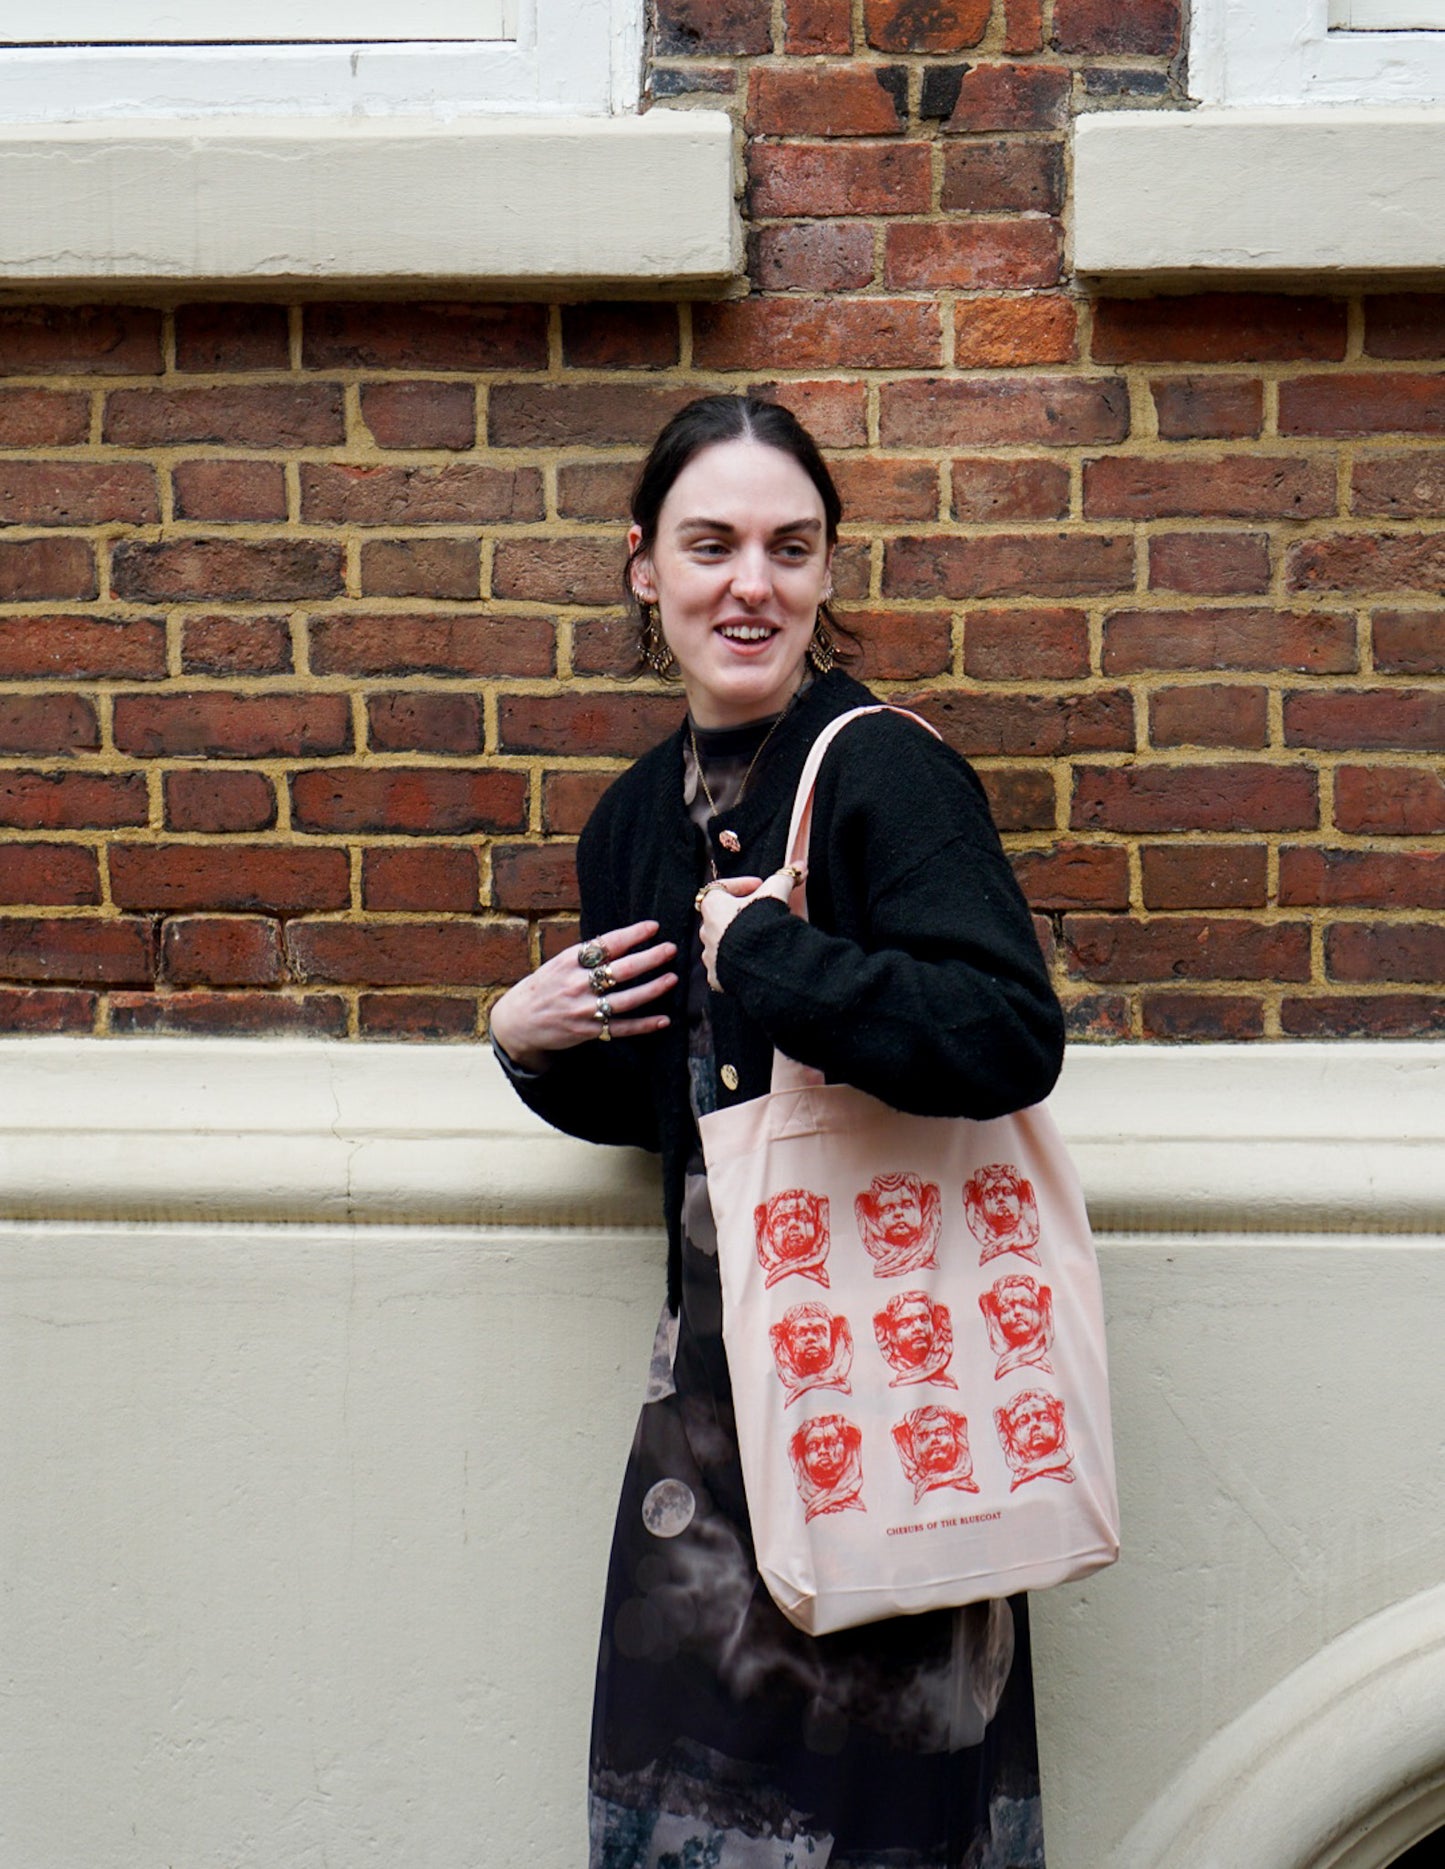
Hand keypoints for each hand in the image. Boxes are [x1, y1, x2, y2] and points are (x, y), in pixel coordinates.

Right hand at [489, 920, 677, 1070]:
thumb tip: (623, 941)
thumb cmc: (544, 986)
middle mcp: (577, 984)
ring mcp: (583, 1009)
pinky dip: (644, 1025)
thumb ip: (586, 955)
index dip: (632, 935)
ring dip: (652, 989)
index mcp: (569, 961)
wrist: (518, 1020)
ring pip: (626, 1000)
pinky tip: (663, 1019)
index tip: (654, 927)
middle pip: (621, 970)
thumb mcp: (559, 963)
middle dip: (649, 958)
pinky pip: (621, 1028)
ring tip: (672, 979)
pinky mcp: (587, 1031)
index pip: (606, 944)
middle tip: (670, 949)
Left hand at [698, 866, 803, 990]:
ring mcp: (710, 956)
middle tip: (762, 912)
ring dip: (738, 938)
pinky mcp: (716, 977)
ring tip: (761, 939)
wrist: (761, 963)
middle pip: (720, 916)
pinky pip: (725, 966)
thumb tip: (800, 867)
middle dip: (740, 913)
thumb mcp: (775, 893)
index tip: (759, 885)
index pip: (720, 887)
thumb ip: (785, 878)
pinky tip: (755, 960)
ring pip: (722, 942)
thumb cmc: (761, 924)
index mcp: (712, 907)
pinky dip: (737, 962)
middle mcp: (705, 931)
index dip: (741, 884)